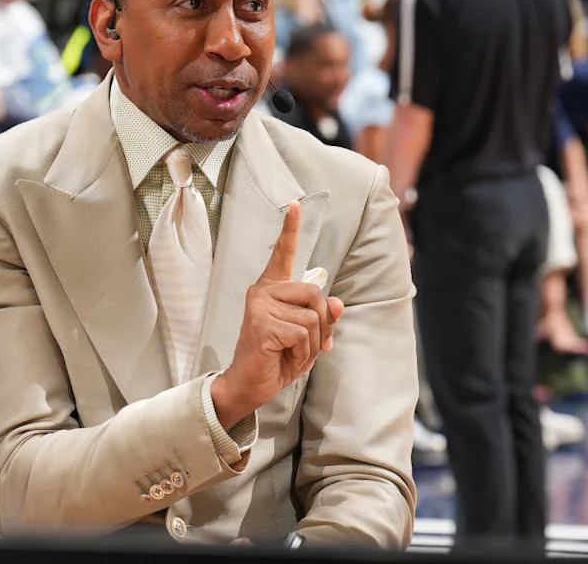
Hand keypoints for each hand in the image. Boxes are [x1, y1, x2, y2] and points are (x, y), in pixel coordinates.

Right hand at [210, 201, 344, 429]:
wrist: (250, 384)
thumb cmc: (276, 358)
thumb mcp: (306, 336)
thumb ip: (321, 316)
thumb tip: (337, 303)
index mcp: (271, 288)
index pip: (282, 253)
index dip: (290, 229)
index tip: (295, 204)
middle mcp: (262, 291)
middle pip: (315, 293)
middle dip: (322, 324)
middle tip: (309, 345)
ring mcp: (260, 306)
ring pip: (312, 318)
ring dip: (313, 344)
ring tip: (294, 354)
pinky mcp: (262, 323)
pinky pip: (303, 334)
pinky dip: (304, 353)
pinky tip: (287, 359)